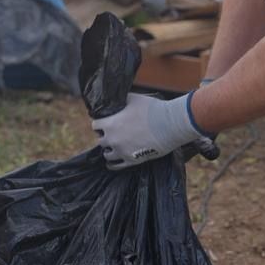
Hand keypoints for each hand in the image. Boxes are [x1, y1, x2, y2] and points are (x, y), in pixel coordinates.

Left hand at [93, 92, 212, 169]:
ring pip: (106, 154)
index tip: (104, 122)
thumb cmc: (152, 109)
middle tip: (111, 133)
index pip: (95, 125)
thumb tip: (117, 99)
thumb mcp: (133, 99)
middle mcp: (112, 139)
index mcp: (110, 124)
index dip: (100, 123)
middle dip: (105, 136)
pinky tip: (111, 163)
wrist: (169, 124)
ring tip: (113, 146)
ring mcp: (121, 152)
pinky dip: (112, 164)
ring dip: (109, 149)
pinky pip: (116, 166)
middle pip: (100, 140)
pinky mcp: (131, 161)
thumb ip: (121, 101)